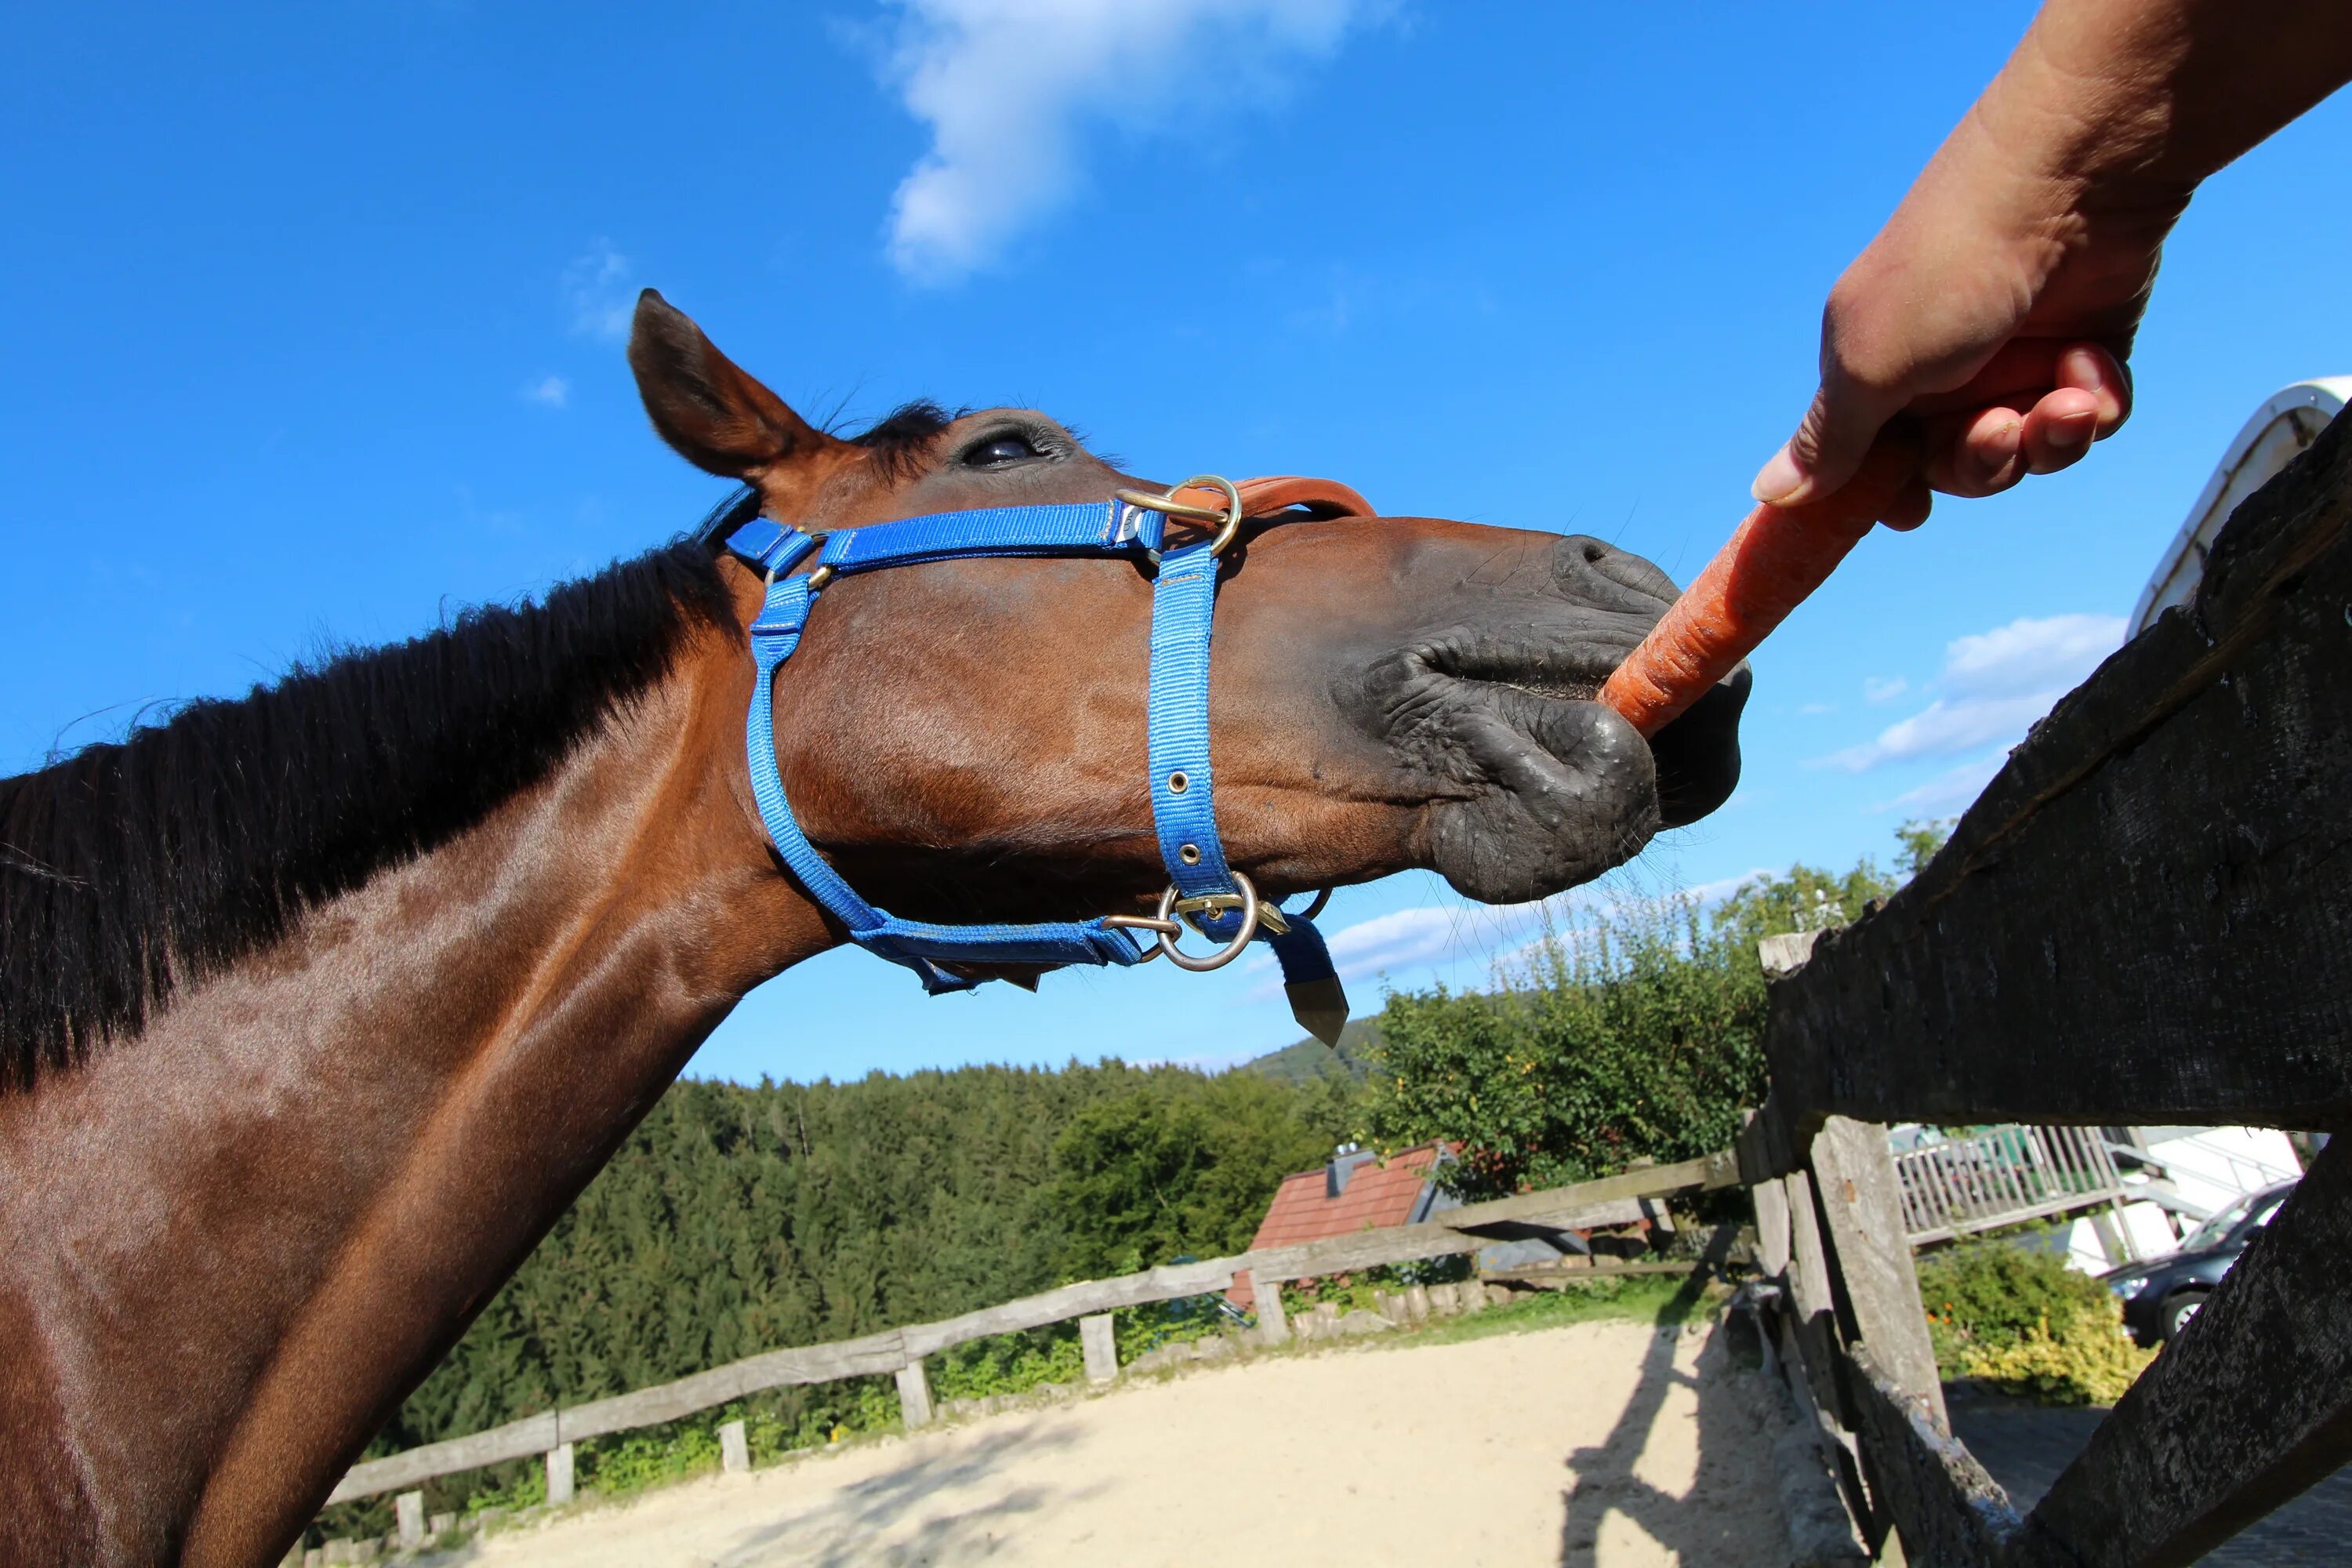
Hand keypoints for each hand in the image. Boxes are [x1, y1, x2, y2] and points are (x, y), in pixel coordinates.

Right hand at [1750, 130, 2164, 526]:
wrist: (2073, 181)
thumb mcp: (1867, 365)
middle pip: (1959, 469)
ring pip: (2030, 450)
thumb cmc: (1950, 268)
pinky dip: (2096, 402)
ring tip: (2067, 401)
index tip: (1912, 511)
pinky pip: (2091, 417)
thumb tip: (1765, 494)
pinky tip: (2091, 362)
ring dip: (2047, 440)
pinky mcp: (2086, 349)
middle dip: (1982, 464)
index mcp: (1877, 370)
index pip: (1872, 461)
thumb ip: (1826, 440)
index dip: (1892, 493)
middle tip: (1997, 430)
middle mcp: (1944, 368)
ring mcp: (2017, 358)